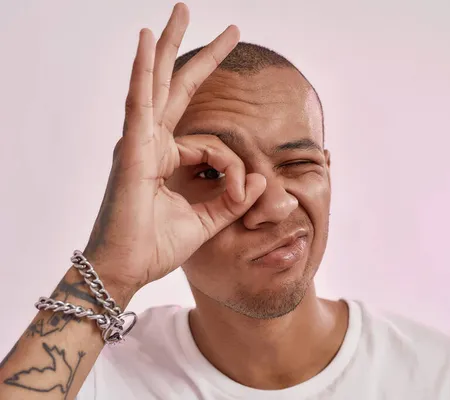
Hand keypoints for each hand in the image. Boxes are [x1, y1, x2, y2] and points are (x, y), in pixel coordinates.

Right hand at [82, 3, 265, 302]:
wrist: (126, 270)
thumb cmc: (156, 247)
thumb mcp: (207, 221)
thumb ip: (233, 199)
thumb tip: (264, 179)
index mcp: (168, 160)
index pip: (214, 145)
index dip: (236, 166)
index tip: (247, 192)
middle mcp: (152, 144)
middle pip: (176, 88)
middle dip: (195, 54)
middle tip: (218, 25)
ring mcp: (139, 142)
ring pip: (156, 83)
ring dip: (169, 46)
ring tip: (181, 11)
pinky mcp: (131, 149)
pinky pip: (139, 102)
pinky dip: (142, 70)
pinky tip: (147, 39)